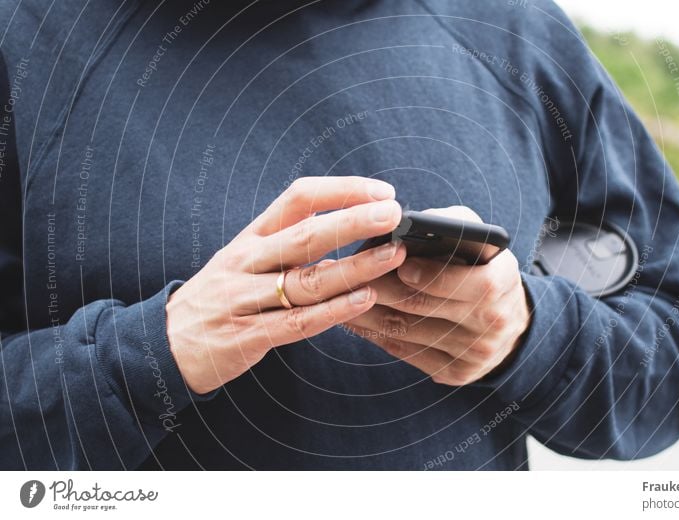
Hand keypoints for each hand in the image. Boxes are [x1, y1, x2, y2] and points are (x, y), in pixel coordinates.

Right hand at [166, 177, 406, 393]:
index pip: (299, 198)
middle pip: (306, 235)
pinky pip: (298, 321)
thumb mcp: (246, 257)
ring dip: (355, 267)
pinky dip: (335, 311)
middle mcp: (249, 261)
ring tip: (392, 256)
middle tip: (393, 214)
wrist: (166, 343)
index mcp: (252, 236)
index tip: (382, 192)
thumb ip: (291, 243)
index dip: (342, 191)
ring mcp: (247, 299)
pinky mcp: (249, 335)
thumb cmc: (222, 295)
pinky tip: (364, 299)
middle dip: (353, 222)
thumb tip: (353, 225)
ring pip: (308, 280)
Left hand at [345, 206, 531, 385]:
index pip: (464, 281)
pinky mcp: (454, 372)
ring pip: (407, 331)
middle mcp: (492, 322)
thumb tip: (404, 226)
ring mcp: (473, 353)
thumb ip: (450, 225)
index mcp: (503, 282)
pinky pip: (405, 353)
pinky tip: (353, 317)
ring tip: (339, 293)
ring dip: (366, 312)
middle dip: (381, 288)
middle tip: (348, 273)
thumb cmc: (481, 267)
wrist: (507, 322)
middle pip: (424, 306)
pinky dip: (374, 334)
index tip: (398, 263)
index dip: (429, 274)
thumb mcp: (478, 239)